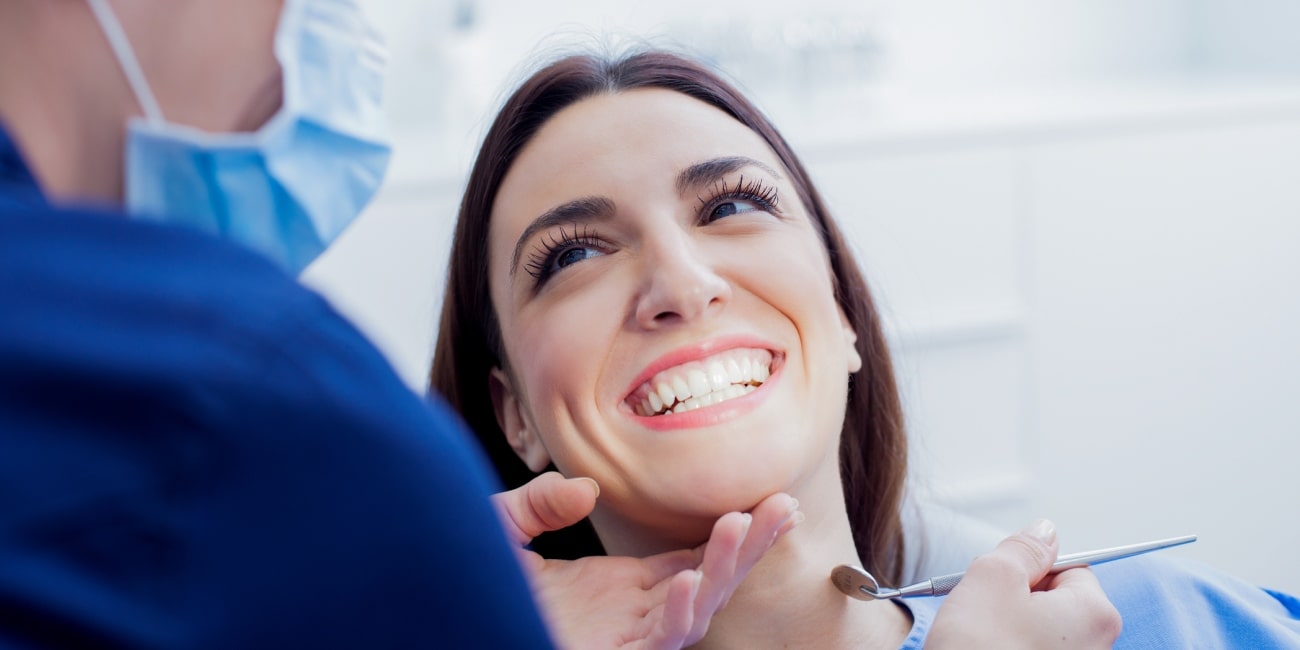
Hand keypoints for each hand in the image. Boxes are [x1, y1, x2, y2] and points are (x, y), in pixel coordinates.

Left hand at [493, 472, 800, 648]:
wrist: (445, 625)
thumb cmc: (472, 592)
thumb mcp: (501, 531)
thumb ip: (538, 504)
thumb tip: (586, 489)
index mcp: (619, 589)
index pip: (692, 557)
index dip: (732, 533)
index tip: (769, 501)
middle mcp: (631, 616)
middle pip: (709, 580)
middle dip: (750, 546)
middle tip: (786, 506)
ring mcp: (623, 641)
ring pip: (695, 611)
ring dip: (723, 570)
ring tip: (742, 525)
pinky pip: (658, 642)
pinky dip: (678, 614)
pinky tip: (688, 580)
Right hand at [927, 519, 1121, 648]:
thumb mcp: (993, 577)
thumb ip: (1022, 548)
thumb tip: (1044, 532)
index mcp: (1096, 614)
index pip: (1068, 566)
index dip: (1029, 568)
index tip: (1002, 581)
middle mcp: (1097, 648)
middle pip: (1056, 601)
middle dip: (1018, 599)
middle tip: (986, 611)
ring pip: (1039, 631)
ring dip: (1007, 627)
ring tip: (981, 639)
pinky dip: (1006, 649)